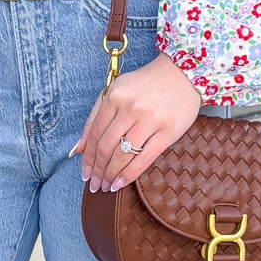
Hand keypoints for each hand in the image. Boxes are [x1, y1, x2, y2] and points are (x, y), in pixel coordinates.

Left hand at [74, 54, 201, 192]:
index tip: (85, 173)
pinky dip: (129, 174)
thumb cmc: (145, 84)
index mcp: (114, 96)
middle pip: (107, 146)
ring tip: (107, 186)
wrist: (182, 74)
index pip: (95, 133)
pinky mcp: (168, 131)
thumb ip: (95, 117)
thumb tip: (78, 149)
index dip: (88, 157)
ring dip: (111, 174)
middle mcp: (130, 108)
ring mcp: (149, 120)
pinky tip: (121, 183)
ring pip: (123, 154)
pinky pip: (144, 158)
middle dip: (98, 170)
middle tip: (95, 185)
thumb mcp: (116, 91)